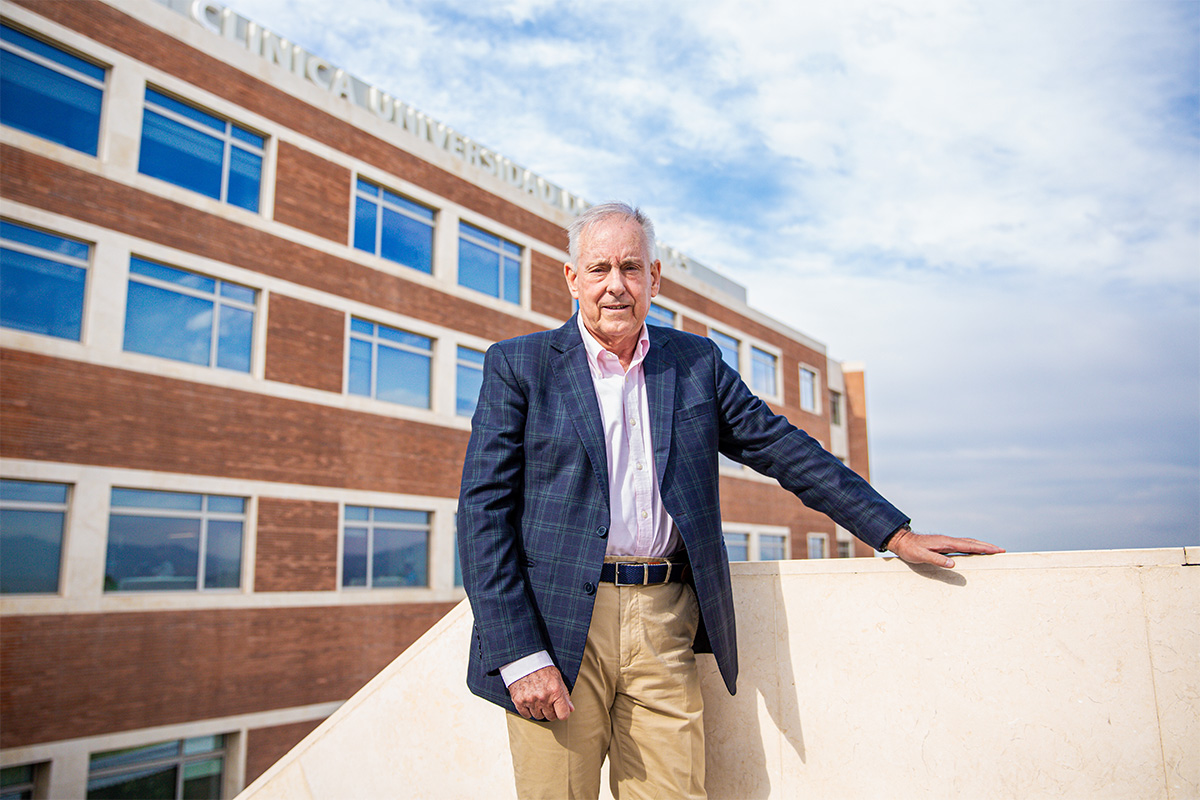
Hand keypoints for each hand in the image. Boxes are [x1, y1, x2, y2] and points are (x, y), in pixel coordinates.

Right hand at [509, 665, 574, 720]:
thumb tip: (571, 709)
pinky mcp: (519, 701)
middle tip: (547, 701)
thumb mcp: (557, 678)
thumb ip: (565, 695)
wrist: (523, 661)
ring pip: (538, 716)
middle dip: (550, 711)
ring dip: (539, 710)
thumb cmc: (542, 669)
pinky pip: (526, 715)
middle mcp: (543, 697)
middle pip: (551, 717)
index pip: (563, 714)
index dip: (562, 713)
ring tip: (537, 698)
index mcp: (555, 691)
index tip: (560, 710)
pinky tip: (529, 700)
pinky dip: (528, 710)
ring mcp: (530, 700)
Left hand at [886, 527, 1004, 568]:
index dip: (983, 548)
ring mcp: (947, 542)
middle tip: (1001, 550)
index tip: (996, 550)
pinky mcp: (944, 544)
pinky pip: (962, 546)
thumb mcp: (921, 556)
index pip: (969, 546)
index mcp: (946, 542)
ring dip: (981, 546)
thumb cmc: (911, 550)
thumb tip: (953, 564)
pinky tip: (975, 551)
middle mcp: (948, 540)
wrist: (902, 541)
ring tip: (993, 550)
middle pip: (972, 542)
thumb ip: (936, 560)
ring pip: (968, 543)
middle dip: (987, 546)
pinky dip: (972, 547)